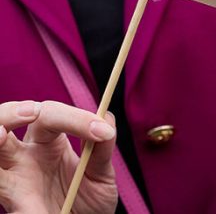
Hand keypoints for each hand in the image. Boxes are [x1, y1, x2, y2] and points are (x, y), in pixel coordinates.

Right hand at [0, 101, 117, 213]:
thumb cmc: (89, 201)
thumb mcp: (101, 174)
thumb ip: (102, 148)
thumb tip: (107, 118)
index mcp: (47, 143)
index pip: (49, 115)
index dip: (73, 117)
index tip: (101, 131)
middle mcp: (23, 156)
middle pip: (4, 121)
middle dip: (12, 112)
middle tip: (33, 112)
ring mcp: (13, 177)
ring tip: (1, 133)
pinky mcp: (14, 201)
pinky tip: (4, 173)